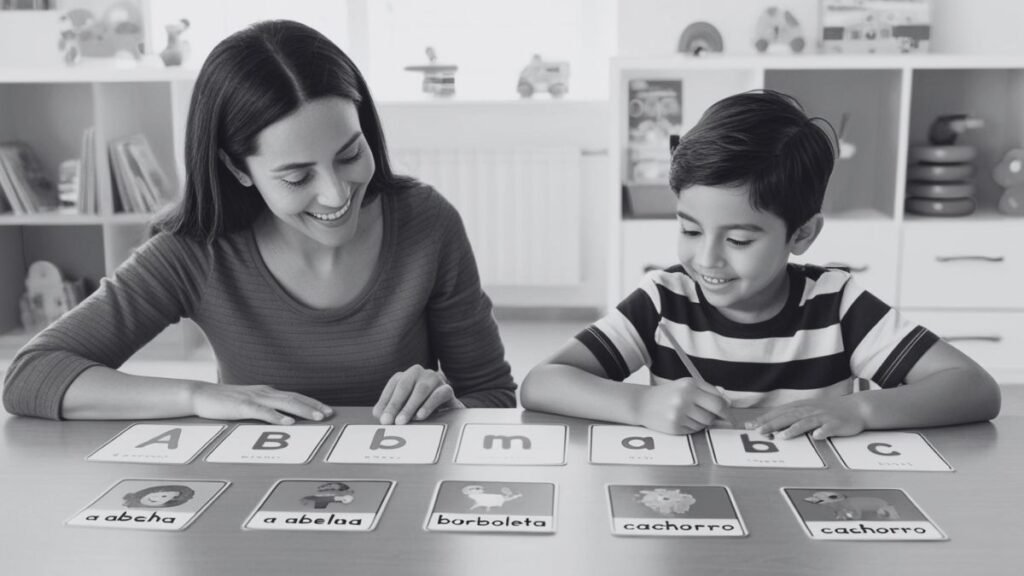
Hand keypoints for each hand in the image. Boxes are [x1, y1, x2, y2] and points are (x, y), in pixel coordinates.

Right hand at [189, 383, 332, 424]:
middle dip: (313, 406)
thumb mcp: (248, 402)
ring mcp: (254, 398)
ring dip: (302, 410)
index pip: (295, 396)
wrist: (200, 395)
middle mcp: (264, 392)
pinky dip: (277, 417)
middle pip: (294, 398)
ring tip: (317, 418)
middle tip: (329, 414)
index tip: (327, 410)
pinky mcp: (242, 406)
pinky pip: (263, 411)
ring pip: (284, 403)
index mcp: (266, 392)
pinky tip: (288, 423)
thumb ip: (264, 406)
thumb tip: (280, 416)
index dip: (312, 403)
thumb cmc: (224, 401)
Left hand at [373, 365, 464, 424]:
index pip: (394, 385)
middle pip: (405, 386)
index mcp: (406, 375)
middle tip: (388, 421)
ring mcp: (434, 379)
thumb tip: (379, 414)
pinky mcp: (447, 389)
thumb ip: (390, 408)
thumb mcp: (403, 407)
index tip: (381, 417)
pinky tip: (421, 415)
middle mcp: (419, 373)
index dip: (386, 401)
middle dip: (395, 405)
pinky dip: (428, 405)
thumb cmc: (420, 407)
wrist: (447, 409)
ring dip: (410, 406)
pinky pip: (438, 395)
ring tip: (401, 421)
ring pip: (421, 389)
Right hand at [634, 378, 729, 434]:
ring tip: (691, 414)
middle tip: (720, 419)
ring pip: (704, 424)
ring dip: (703, 421)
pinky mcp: (675, 427)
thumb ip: (708, 391)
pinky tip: (683, 420)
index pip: (717, 401)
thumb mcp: (687, 385)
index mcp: (689, 386)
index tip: (729, 413)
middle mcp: (684, 399)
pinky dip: (692, 427)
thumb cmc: (668, 394)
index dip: (726, 409)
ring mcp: (679, 414)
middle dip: (718, 417)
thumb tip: (727, 404)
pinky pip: (694, 431)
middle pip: (713, 414)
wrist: (642, 403)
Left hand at [746, 395, 867, 439]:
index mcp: (802, 407)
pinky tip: (817, 436)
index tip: (750, 425)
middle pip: (789, 417)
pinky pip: (830, 428)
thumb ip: (792, 417)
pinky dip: (823, 432)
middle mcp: (810, 410)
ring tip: (783, 436)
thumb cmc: (829, 411)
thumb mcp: (808, 411)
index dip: (765, 419)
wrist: (857, 408)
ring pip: (807, 422)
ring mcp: (824, 417)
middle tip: (758, 431)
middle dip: (773, 424)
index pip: (779, 412)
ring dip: (794, 429)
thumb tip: (772, 427)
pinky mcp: (837, 424)